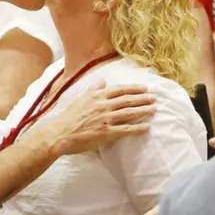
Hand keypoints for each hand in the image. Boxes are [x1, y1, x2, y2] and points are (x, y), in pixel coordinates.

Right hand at [40, 82, 157, 156]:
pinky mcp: (106, 133)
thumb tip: (102, 81)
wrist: (60, 133)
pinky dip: (138, 128)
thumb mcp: (80, 98)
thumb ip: (93, 89)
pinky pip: (126, 130)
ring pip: (129, 113)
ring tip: (154, 109)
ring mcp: (106, 119)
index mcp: (97, 96)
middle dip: (143, 98)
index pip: (119, 89)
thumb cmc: (68, 117)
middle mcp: (103, 105)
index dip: (134, 88)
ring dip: (144, 110)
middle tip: (154, 98)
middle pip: (128, 100)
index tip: (144, 88)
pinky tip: (147, 127)